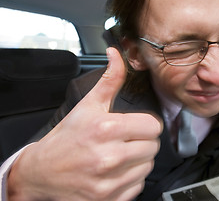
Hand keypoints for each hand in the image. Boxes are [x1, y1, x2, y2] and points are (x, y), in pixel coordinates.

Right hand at [7, 47, 162, 200]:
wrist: (41, 172)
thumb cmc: (66, 138)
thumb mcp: (87, 105)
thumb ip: (109, 80)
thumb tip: (116, 55)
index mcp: (106, 129)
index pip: (153, 126)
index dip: (145, 124)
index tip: (135, 126)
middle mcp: (109, 157)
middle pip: (153, 147)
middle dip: (142, 141)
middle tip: (124, 141)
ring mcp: (109, 182)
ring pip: (147, 167)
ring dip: (137, 161)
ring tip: (118, 156)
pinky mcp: (108, 199)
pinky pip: (137, 186)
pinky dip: (130, 179)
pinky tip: (114, 172)